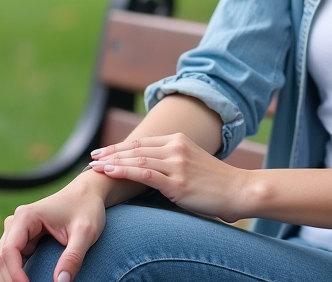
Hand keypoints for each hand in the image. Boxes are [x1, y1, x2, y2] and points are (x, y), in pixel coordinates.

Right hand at [0, 177, 105, 281]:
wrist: (89, 193)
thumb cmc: (87, 208)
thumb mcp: (86, 232)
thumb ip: (73, 257)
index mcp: (26, 216)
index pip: (9, 250)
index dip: (14, 274)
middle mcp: (16, 222)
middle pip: (1, 257)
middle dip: (10, 279)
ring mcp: (18, 230)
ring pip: (3, 260)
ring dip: (11, 277)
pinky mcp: (23, 238)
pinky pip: (12, 260)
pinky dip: (16, 273)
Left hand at [88, 133, 250, 222]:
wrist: (239, 190)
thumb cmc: (216, 183)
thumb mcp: (193, 165)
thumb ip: (173, 163)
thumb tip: (152, 172)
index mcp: (178, 140)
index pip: (142, 142)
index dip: (119, 147)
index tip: (102, 152)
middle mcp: (176, 147)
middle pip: (135, 149)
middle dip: (110, 153)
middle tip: (91, 158)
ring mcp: (176, 163)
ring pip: (136, 160)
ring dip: (112, 163)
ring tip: (94, 167)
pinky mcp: (177, 181)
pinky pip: (144, 174)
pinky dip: (124, 172)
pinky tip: (110, 172)